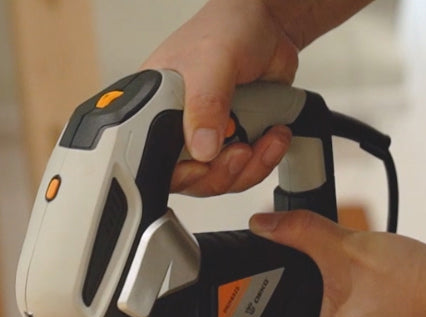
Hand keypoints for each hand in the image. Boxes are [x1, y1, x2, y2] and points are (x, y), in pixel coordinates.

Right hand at [141, 0, 296, 195]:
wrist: (270, 27)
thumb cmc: (229, 28)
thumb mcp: (213, 60)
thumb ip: (206, 102)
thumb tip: (202, 147)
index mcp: (154, 107)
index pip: (151, 159)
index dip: (180, 172)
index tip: (205, 163)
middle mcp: (176, 127)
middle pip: (189, 179)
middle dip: (221, 172)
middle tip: (241, 148)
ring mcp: (206, 138)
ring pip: (219, 180)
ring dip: (248, 167)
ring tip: (266, 137)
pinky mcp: (231, 143)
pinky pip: (243, 172)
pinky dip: (262, 161)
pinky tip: (273, 137)